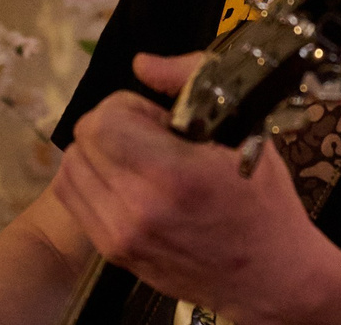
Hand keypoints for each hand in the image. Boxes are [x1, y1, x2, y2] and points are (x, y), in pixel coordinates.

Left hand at [52, 52, 340, 324]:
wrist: (270, 276)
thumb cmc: (264, 201)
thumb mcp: (247, 129)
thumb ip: (193, 82)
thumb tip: (143, 64)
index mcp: (173, 176)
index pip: (103, 122)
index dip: (129, 108)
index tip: (161, 119)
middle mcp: (137, 210)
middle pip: (83, 140)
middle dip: (115, 125)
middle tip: (154, 138)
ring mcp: (120, 237)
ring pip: (71, 168)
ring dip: (99, 154)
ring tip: (140, 162)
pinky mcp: (113, 254)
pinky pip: (74, 199)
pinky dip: (92, 181)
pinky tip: (128, 183)